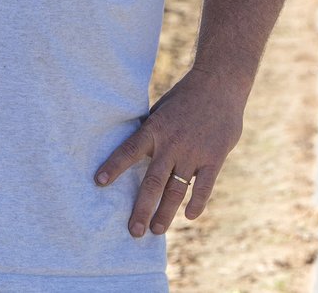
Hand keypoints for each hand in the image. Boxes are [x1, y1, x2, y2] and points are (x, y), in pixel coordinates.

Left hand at [93, 67, 245, 237]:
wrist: (218, 84)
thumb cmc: (185, 97)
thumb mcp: (161, 109)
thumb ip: (150, 132)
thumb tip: (133, 151)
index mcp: (154, 128)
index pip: (129, 150)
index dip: (114, 166)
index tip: (98, 182)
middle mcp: (171, 143)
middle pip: (152, 181)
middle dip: (142, 209)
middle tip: (133, 232)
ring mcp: (193, 152)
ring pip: (176, 190)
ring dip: (166, 213)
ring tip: (156, 230)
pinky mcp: (214, 158)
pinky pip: (204, 187)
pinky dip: (197, 203)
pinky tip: (189, 216)